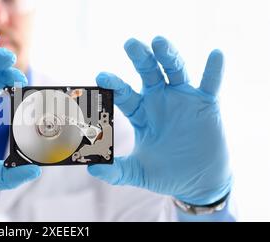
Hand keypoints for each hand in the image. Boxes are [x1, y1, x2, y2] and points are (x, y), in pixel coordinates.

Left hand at [88, 36, 231, 204]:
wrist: (197, 182)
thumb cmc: (165, 173)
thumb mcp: (137, 172)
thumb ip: (116, 171)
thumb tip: (92, 168)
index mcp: (140, 112)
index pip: (124, 94)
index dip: (114, 84)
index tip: (101, 76)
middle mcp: (159, 100)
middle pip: (148, 73)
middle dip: (140, 58)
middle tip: (130, 44)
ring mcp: (183, 99)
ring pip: (175, 71)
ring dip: (168, 56)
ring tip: (158, 41)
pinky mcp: (206, 104)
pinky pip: (211, 84)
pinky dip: (214, 70)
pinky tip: (215, 54)